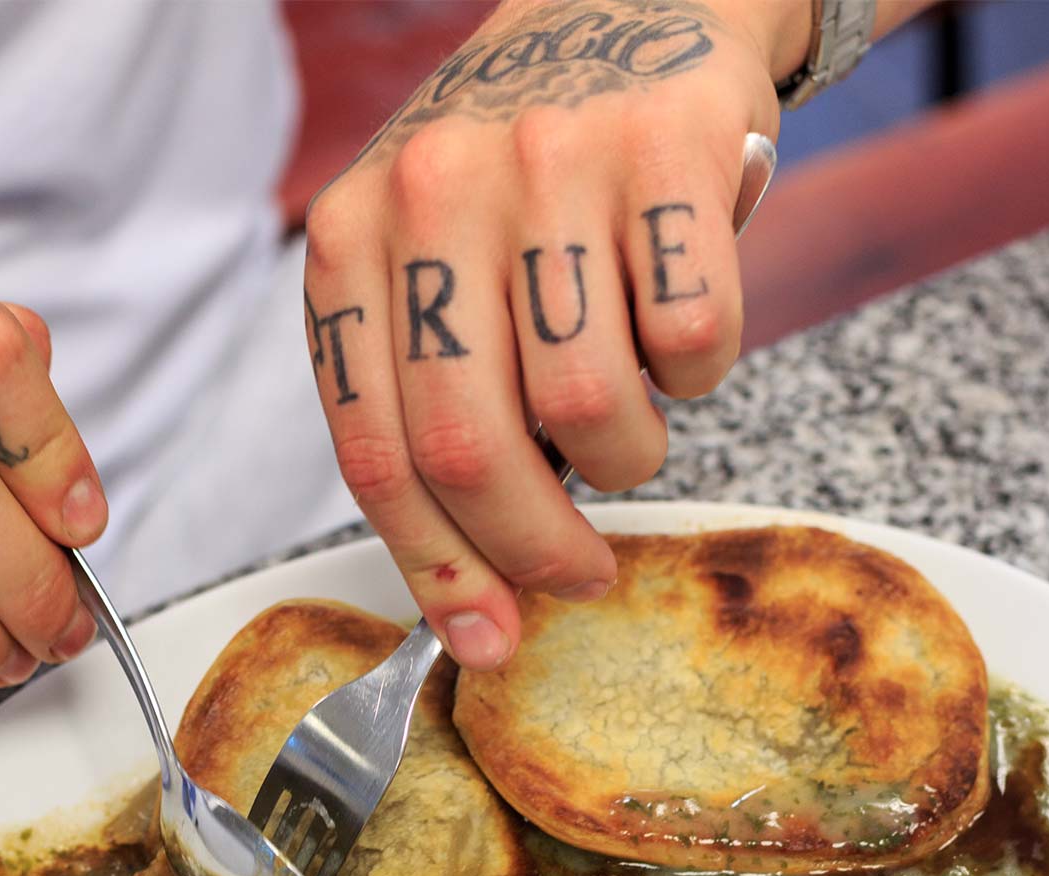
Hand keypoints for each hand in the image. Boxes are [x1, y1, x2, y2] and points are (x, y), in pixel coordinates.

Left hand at [301, 0, 790, 668]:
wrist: (623, 2)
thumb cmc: (517, 179)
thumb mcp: (424, 264)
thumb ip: (425, 402)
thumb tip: (473, 603)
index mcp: (350, 240)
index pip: (375, 450)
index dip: (435, 569)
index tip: (487, 639)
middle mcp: (433, 193)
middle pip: (471, 446)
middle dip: (536, 548)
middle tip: (579, 574)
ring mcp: (548, 162)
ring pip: (589, 404)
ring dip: (626, 454)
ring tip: (628, 419)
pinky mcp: (664, 148)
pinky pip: (690, 337)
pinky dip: (699, 370)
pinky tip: (677, 331)